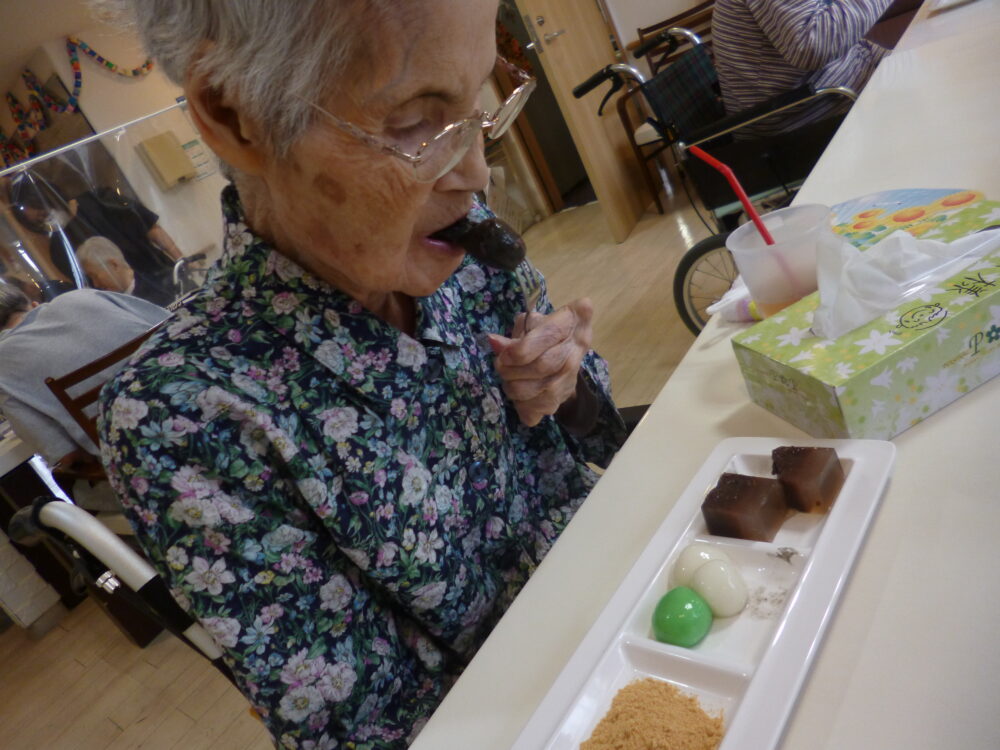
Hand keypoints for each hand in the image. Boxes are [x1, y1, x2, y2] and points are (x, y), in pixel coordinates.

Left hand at [488, 298, 593, 426]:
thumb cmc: (541, 332)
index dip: (521, 349)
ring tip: (508, 382)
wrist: (562, 350)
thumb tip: (494, 342)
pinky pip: (545, 408)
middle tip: (500, 368)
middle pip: (545, 366)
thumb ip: (513, 336)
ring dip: (517, 390)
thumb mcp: (527, 326)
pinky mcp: (567, 394)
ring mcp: (575, 372)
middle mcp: (578, 346)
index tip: (503, 356)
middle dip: (514, 370)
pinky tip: (519, 398)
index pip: (549, 335)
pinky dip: (525, 407)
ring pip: (546, 391)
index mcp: (571, 320)